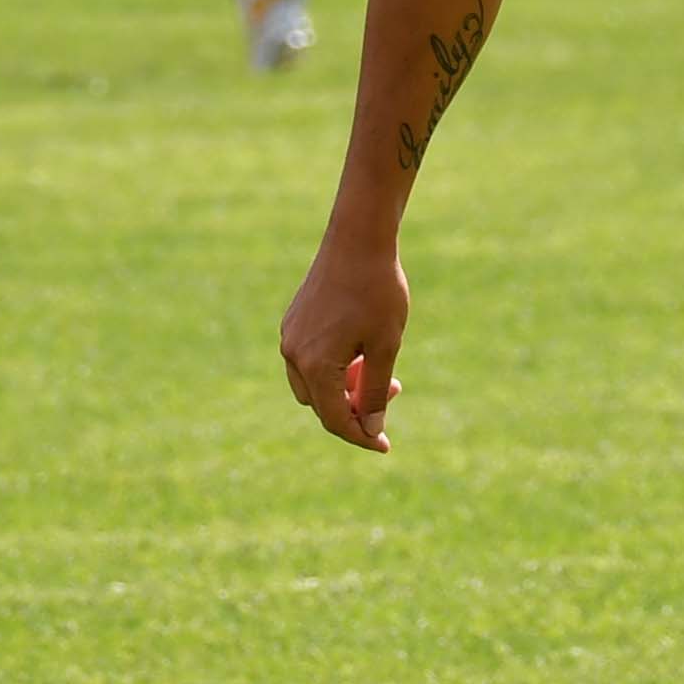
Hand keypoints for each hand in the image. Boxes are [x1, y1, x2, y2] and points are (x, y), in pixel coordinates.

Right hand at [277, 232, 410, 453]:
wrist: (358, 238)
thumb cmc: (378, 290)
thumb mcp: (385, 346)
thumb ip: (377, 392)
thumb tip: (371, 429)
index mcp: (315, 365)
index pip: (336, 419)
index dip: (362, 436)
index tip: (385, 445)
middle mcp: (294, 354)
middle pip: (321, 405)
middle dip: (356, 408)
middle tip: (394, 391)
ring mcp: (289, 337)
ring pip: (313, 385)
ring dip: (344, 388)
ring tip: (377, 368)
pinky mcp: (292, 322)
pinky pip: (308, 361)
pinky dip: (333, 368)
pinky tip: (360, 349)